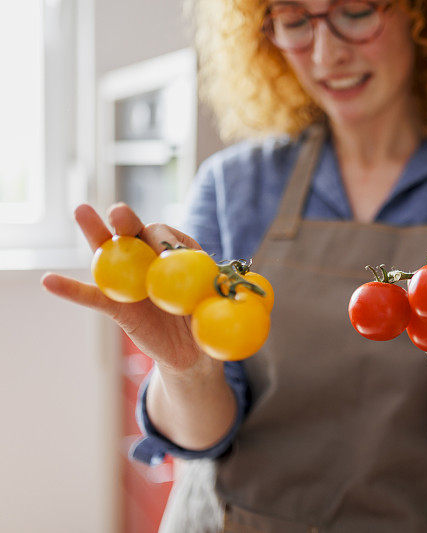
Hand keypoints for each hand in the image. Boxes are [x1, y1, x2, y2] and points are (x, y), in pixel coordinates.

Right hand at [41, 203, 215, 375]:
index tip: (164, 247)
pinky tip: (48, 280)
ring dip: (95, 233)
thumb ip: (214, 288)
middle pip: (134, 235)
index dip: (163, 238)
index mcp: (177, 256)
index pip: (167, 236)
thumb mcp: (218, 303)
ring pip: (110, 256)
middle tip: (119, 211)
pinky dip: (70, 289)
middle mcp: (150, 262)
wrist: (195, 356)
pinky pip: (92, 297)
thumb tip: (223, 282)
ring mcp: (130, 282)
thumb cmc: (209, 322)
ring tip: (81, 211)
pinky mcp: (117, 307)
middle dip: (126, 220)